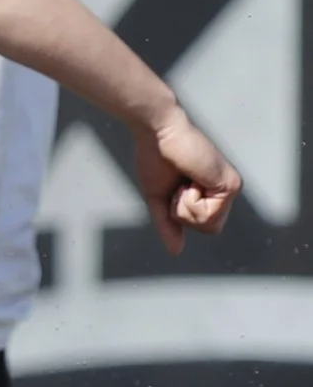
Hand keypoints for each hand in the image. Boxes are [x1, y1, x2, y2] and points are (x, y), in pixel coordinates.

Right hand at [130, 111, 239, 253]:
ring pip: (209, 224)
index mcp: (212, 192)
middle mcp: (226, 191)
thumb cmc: (155, 158)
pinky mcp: (231, 185)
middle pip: (209, 229)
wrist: (159, 134)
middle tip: (180, 186)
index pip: (203, 225)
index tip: (175, 186)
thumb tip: (177, 252)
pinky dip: (190, 201)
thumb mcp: (159, 200)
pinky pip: (208, 215)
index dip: (181, 215)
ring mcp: (231, 188)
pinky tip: (191, 180)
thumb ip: (168, 225)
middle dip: (184, 213)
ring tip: (185, 182)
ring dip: (186, 207)